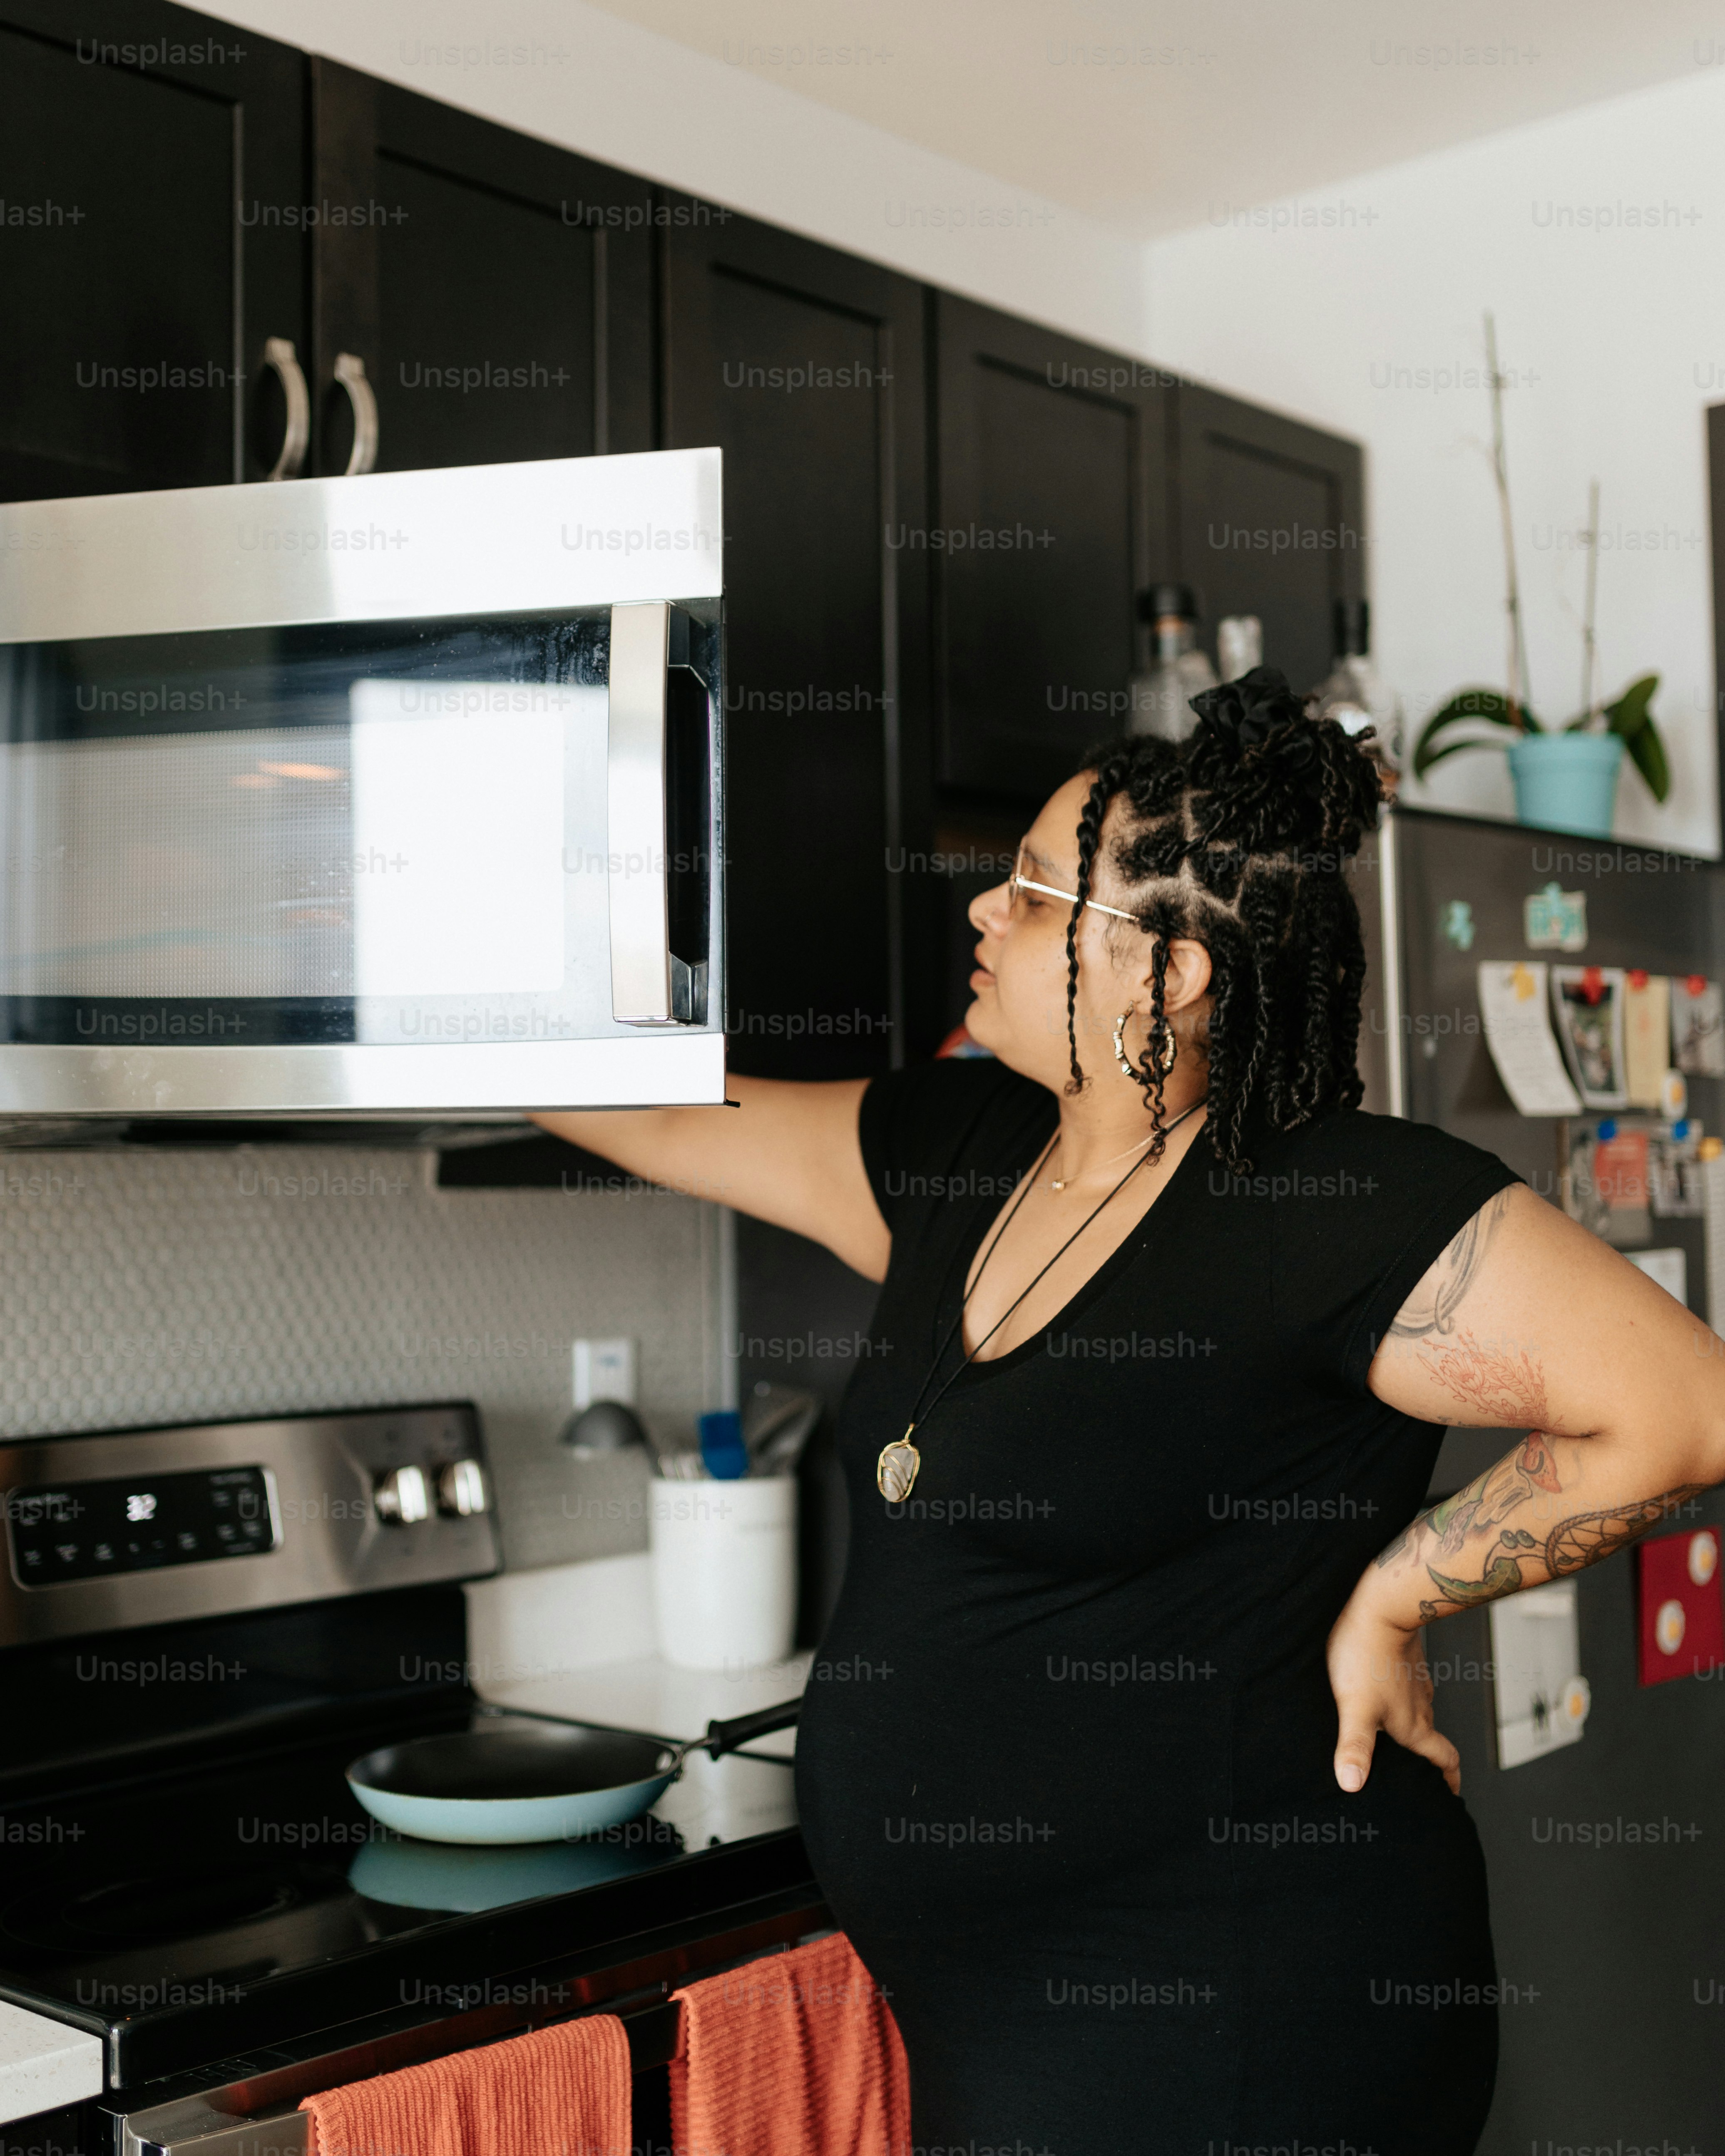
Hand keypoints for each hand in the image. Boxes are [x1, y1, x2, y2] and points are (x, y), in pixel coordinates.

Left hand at [1325, 1574, 1460, 1795]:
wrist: (1381, 1606)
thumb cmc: (1367, 1656)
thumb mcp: (1355, 1708)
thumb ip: (1355, 1746)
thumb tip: (1351, 1785)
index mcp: (1414, 1726)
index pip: (1444, 1759)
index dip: (1450, 1780)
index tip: (1452, 1795)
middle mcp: (1420, 1706)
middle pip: (1431, 1741)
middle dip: (1428, 1760)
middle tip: (1418, 1774)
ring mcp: (1415, 1683)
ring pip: (1420, 1714)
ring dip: (1413, 1730)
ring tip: (1394, 1740)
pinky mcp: (1405, 1662)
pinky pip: (1407, 1690)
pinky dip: (1401, 1702)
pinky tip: (1382, 1698)